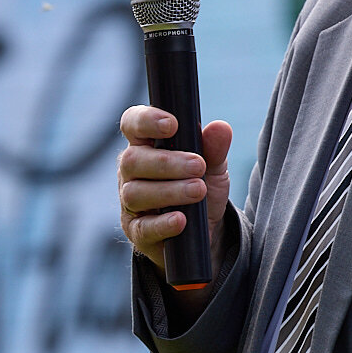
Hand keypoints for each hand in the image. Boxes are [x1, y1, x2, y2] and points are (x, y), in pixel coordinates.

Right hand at [118, 107, 233, 271]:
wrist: (205, 231)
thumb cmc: (200, 189)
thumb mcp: (213, 167)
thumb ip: (214, 148)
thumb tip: (220, 128)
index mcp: (145, 147)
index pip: (132, 124)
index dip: (146, 120)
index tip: (172, 125)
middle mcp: (131, 173)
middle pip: (132, 160)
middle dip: (166, 162)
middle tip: (198, 166)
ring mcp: (131, 203)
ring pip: (135, 193)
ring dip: (169, 191)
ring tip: (198, 191)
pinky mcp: (137, 232)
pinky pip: (143, 228)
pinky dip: (163, 224)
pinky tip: (181, 220)